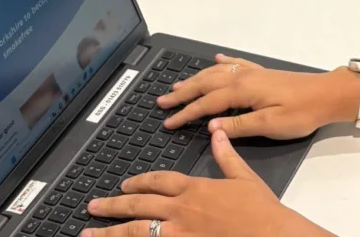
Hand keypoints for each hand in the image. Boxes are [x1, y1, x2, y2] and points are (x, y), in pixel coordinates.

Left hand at [80, 131, 327, 236]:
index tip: (125, 185)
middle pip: (139, 206)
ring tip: (87, 234)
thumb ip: (226, 156)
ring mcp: (180, 234)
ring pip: (136, 232)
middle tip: (92, 206)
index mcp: (195, 189)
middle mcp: (182, 211)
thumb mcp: (245, 178)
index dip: (139, 182)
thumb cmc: (262, 210)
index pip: (159, 181)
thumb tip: (217, 133)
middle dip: (113, 206)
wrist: (272, 235)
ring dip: (110, 233)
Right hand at [157, 54, 357, 139]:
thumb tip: (211, 127)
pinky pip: (236, 63)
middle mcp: (243, 77)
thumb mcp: (270, 124)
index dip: (185, 113)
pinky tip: (217, 59)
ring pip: (216, 73)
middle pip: (205, 84)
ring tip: (178, 85)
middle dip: (182, 93)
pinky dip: (223, 62)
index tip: (168, 122)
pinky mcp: (263, 73)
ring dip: (196, 79)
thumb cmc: (302, 112)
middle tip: (162, 101)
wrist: (327, 94)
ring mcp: (253, 72)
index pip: (206, 103)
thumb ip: (239, 125)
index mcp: (242, 90)